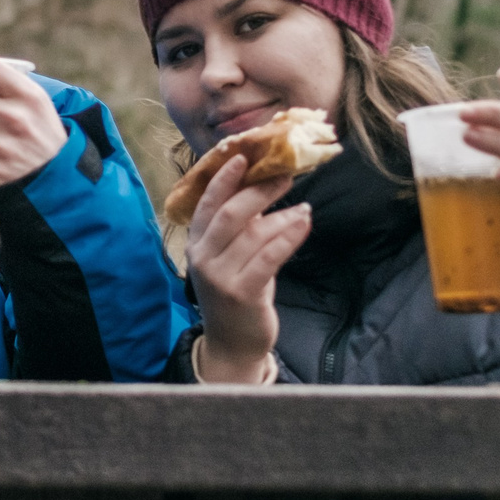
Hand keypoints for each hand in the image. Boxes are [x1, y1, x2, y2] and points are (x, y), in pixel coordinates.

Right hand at [182, 156, 313, 383]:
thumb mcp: (231, 256)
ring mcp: (220, 277)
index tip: (241, 156)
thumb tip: (264, 186)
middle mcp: (202, 258)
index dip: (223, 179)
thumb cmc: (236, 291)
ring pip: (254, 234)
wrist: (233, 342)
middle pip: (230, 214)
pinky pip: (269, 256)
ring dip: (282, 215)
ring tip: (304, 206)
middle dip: (259, 190)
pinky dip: (289, 236)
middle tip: (285, 175)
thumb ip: (241, 227)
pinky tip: (304, 222)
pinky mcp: (241, 293)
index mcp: (196, 244)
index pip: (207, 204)